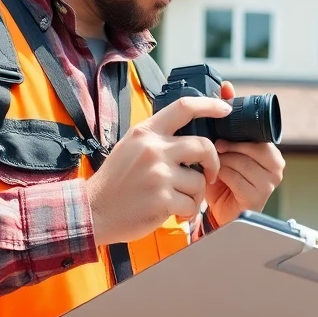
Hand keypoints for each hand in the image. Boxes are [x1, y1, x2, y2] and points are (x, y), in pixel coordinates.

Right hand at [84, 95, 230, 246]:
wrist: (92, 211)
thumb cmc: (115, 182)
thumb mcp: (130, 147)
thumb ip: (156, 138)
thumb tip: (188, 134)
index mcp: (146, 133)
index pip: (184, 107)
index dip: (210, 105)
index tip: (225, 109)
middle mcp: (154, 149)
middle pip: (204, 146)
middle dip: (213, 162)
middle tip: (210, 173)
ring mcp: (159, 174)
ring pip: (199, 181)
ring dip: (194, 194)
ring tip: (176, 199)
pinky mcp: (163, 199)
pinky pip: (192, 204)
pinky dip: (187, 211)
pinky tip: (171, 211)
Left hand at [205, 80, 284, 225]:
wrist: (220, 214)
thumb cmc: (223, 180)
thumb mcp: (224, 146)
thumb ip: (228, 119)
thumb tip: (227, 86)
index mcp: (271, 151)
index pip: (258, 131)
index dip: (237, 128)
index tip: (221, 131)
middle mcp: (276, 166)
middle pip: (250, 144)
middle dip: (228, 146)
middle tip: (215, 149)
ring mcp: (269, 182)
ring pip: (239, 159)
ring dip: (221, 162)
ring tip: (214, 166)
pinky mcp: (258, 196)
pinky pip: (234, 176)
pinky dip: (220, 176)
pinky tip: (216, 180)